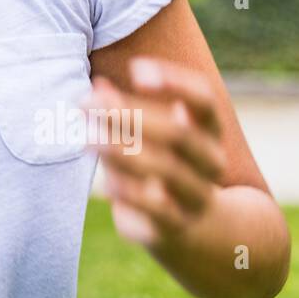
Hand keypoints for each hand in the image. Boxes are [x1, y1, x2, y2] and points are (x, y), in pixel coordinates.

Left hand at [85, 54, 227, 248]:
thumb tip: (98, 86)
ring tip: (87, 137)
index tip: (136, 70)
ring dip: (122, 150)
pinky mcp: (177, 225)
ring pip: (167, 170)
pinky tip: (104, 183)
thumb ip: (125, 111)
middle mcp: (211, 161)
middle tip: (87, 102)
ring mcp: (198, 195)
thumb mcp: (148, 135)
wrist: (193, 227)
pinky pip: (157, 209)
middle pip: (178, 133)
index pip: (204, 99)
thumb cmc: (164, 164)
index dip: (174, 82)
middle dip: (129, 115)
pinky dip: (130, 192)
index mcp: (209, 131)